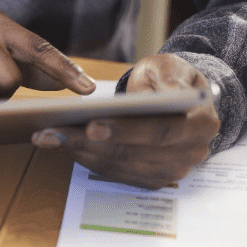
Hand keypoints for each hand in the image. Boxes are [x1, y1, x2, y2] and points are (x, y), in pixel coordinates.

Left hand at [32, 54, 220, 188]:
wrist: (181, 102)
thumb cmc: (170, 80)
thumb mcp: (167, 67)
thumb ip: (156, 79)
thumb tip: (136, 99)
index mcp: (201, 124)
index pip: (160, 132)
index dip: (125, 131)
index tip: (91, 126)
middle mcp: (189, 154)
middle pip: (131, 153)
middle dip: (85, 143)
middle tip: (50, 133)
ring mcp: (169, 171)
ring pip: (116, 166)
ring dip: (77, 153)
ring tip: (45, 137)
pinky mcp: (149, 179)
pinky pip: (112, 173)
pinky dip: (83, 159)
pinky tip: (60, 145)